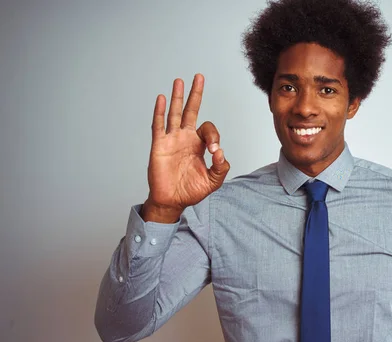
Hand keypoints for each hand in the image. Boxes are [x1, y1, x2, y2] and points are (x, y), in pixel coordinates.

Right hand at [142, 74, 229, 222]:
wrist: (172, 201)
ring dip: (177, 97)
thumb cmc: (191, 191)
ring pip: (175, 113)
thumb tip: (220, 151)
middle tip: (199, 77)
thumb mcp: (213, 180)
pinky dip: (160, 112)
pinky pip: (159, 125)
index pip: (209, 130)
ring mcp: (171, 140)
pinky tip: (162, 98)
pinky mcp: (159, 145)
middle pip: (191, 111)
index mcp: (199, 145)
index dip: (214, 136)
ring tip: (179, 81)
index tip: (214, 150)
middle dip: (195, 94)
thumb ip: (221, 166)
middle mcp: (185, 138)